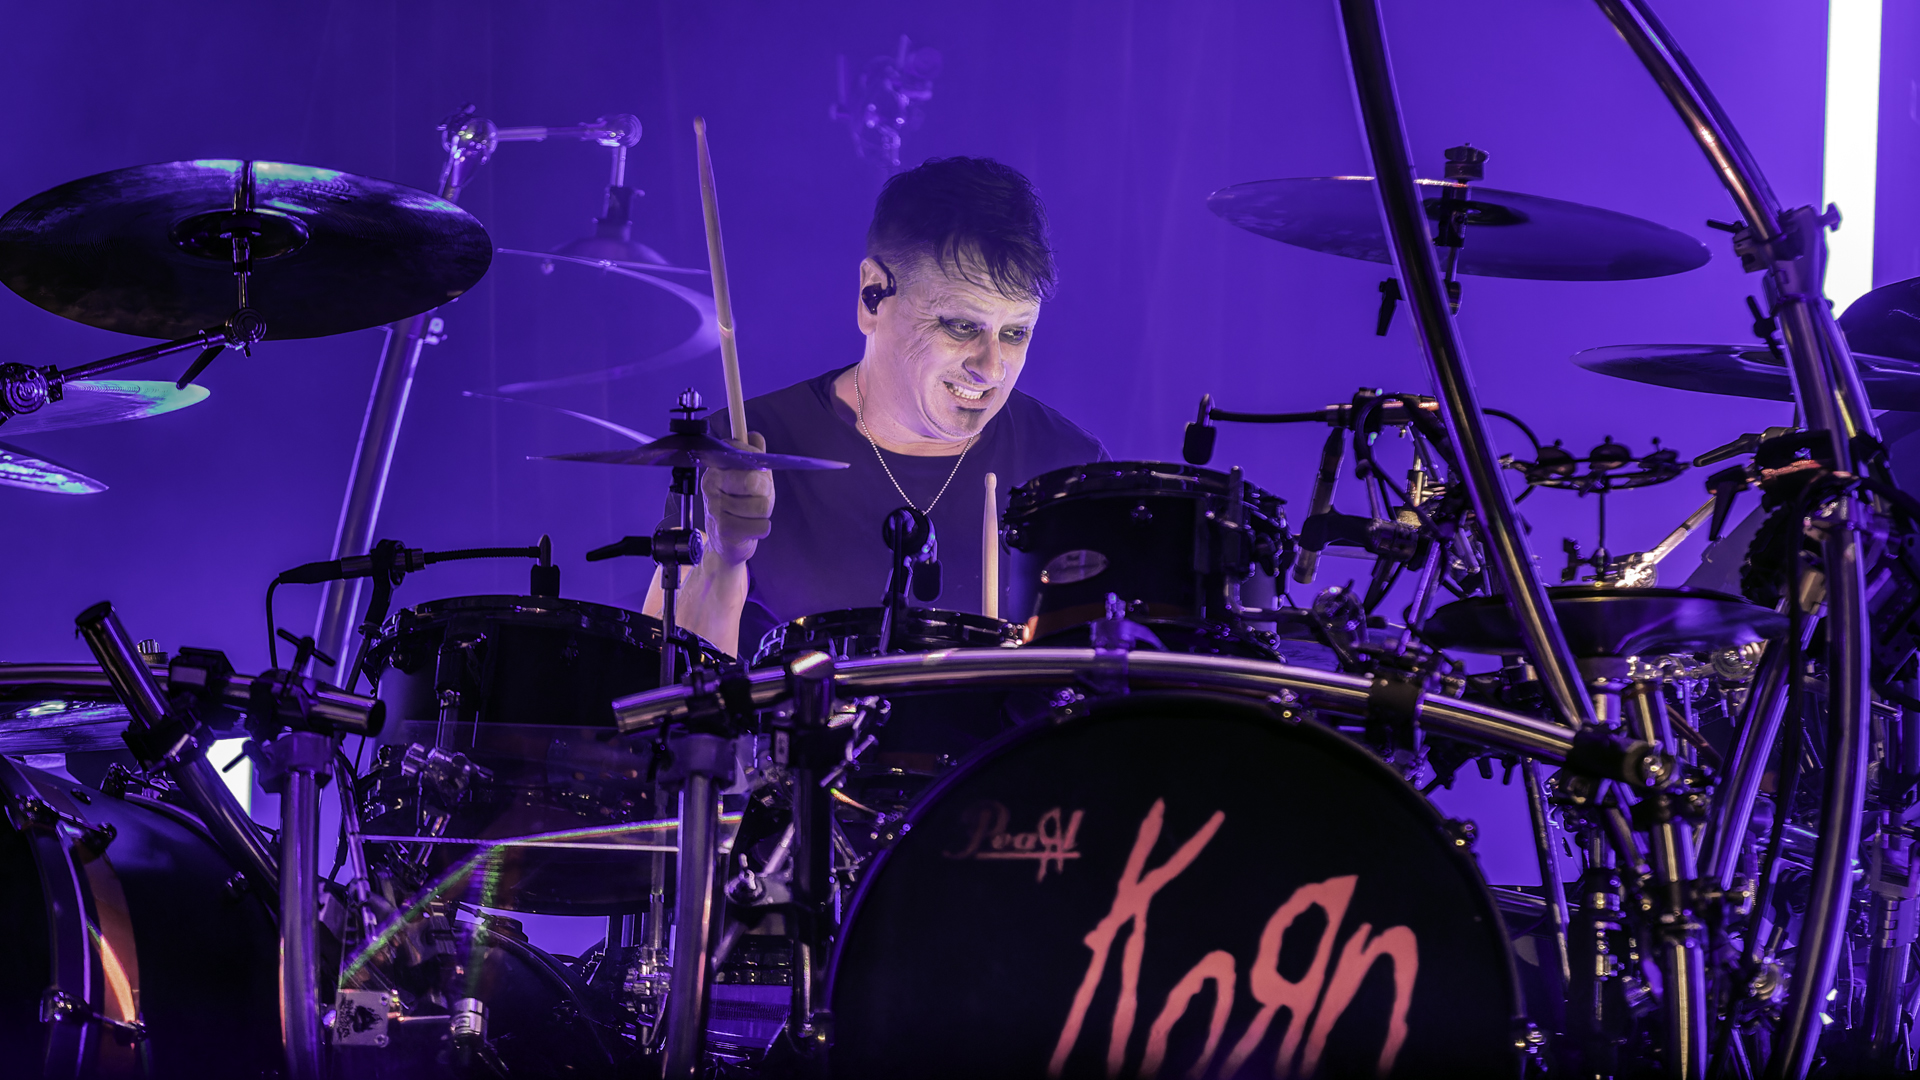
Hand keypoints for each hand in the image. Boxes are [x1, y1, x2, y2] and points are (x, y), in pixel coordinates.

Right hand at [700, 431, 774, 564]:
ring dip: (763, 514)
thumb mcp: (749, 478)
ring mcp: (716, 507)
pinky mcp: (725, 530)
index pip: (742, 453)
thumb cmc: (740, 508)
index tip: (759, 472)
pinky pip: (762, 526)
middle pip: (755, 480)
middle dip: (765, 493)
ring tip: (750, 516)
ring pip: (762, 505)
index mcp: (716, 469)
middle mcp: (711, 485)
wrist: (726, 543)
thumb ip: (754, 456)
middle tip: (756, 498)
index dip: (758, 463)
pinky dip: (761, 529)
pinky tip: (748, 529)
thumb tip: (755, 436)